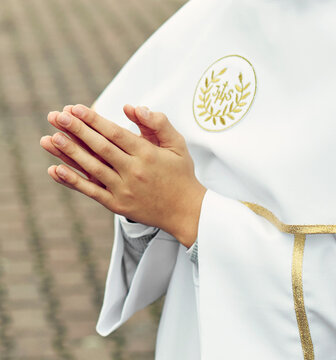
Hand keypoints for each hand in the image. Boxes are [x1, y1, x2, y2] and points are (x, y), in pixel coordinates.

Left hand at [40, 104, 206, 247]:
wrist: (186, 211)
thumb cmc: (181, 175)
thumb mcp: (177, 145)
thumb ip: (158, 123)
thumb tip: (132, 107)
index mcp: (148, 154)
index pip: (115, 133)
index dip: (94, 120)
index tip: (75, 108)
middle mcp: (134, 171)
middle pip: (100, 148)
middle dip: (76, 131)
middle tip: (56, 116)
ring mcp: (124, 190)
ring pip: (92, 168)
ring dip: (69, 152)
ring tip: (49, 138)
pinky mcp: (117, 205)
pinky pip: (90, 191)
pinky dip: (72, 181)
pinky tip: (55, 169)